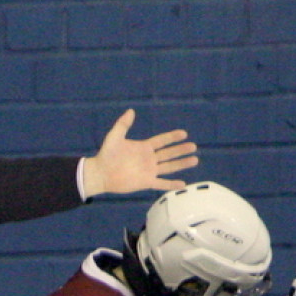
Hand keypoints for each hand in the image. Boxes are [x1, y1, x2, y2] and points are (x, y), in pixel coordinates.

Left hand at [83, 109, 198, 197]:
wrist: (100, 173)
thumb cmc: (106, 155)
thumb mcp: (114, 137)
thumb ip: (123, 125)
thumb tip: (131, 111)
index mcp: (143, 147)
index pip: (161, 141)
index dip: (172, 137)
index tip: (184, 133)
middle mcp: (149, 159)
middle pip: (169, 153)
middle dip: (181, 150)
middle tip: (193, 146)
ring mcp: (149, 171)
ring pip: (169, 167)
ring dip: (181, 164)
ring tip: (195, 160)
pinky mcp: (146, 182)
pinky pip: (161, 183)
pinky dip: (172, 184)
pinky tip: (183, 184)